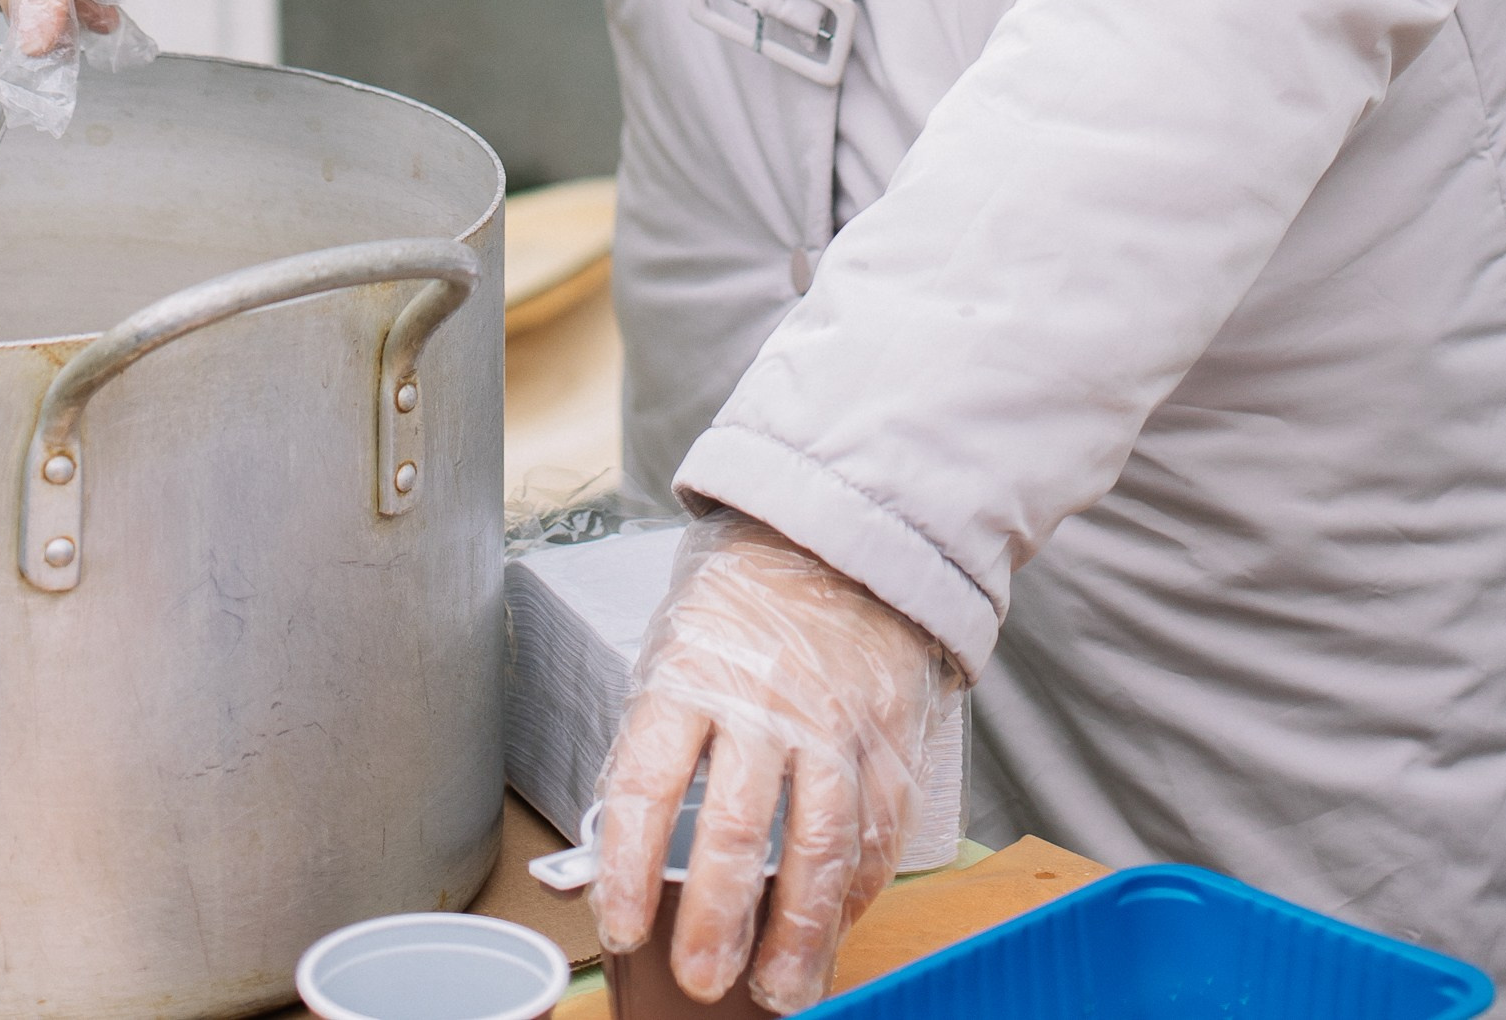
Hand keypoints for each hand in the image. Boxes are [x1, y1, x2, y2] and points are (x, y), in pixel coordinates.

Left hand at [593, 513, 950, 1013]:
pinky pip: (877, 827)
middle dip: (718, 920)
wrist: (837, 532)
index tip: (622, 928)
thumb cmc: (740, 602)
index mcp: (690, 672)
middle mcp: (764, 699)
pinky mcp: (888, 731)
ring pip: (820, 842)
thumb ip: (656, 745)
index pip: (648, 783)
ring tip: (782, 991)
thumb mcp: (674, 649)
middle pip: (738, 828)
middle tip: (702, 981)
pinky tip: (835, 928)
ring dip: (800, 931)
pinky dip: (857, 890)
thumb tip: (617, 853)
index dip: (632, 867)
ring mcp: (834, 717)